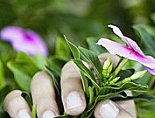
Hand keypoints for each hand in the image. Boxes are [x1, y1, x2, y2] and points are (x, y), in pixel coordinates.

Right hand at [3, 54, 136, 117]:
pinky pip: (17, 97)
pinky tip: (25, 117)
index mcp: (105, 80)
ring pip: (41, 78)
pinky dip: (17, 104)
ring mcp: (53, 93)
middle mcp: (78, 81)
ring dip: (43, 96)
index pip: (105, 60)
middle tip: (76, 110)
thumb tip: (104, 107)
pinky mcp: (32, 106)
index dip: (103, 65)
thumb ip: (119, 115)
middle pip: (70, 68)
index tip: (100, 88)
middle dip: (71, 86)